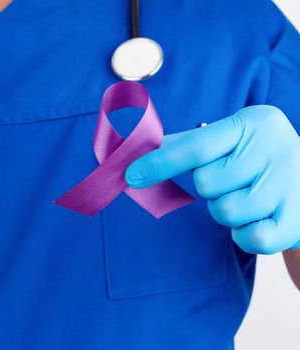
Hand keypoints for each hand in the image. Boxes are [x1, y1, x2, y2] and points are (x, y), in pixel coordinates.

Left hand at [125, 106, 299, 253]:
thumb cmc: (257, 158)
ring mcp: (290, 184)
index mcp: (253, 123)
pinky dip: (244, 233)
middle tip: (233, 180)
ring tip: (248, 197)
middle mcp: (276, 148)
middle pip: (207, 183)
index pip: (196, 146)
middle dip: (211, 188)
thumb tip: (139, 152)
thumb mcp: (231, 139)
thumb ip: (186, 145)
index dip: (161, 162)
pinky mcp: (296, 220)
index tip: (132, 175)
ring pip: (225, 211)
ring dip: (227, 210)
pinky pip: (248, 237)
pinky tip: (259, 218)